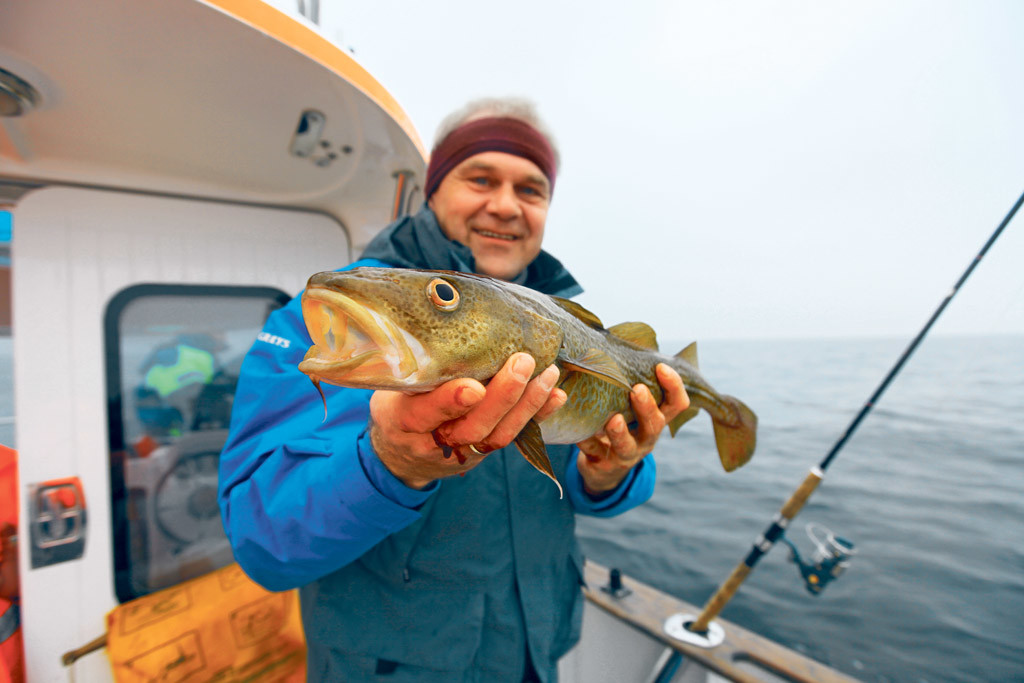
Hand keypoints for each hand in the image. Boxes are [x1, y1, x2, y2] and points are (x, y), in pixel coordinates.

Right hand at [369, 353, 564, 488]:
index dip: (451, 402)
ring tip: (547, 373)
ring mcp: (465, 450)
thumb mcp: (389, 389)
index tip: (474, 387)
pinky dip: (538, 415)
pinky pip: (515, 437)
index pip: (427, 414)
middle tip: (522, 362)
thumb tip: (436, 317)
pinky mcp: (485, 450)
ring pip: (499, 435)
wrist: (400, 455)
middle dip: (503, 396)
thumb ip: (413, 367)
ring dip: (528, 404)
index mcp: (404, 422)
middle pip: (474, 426)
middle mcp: (436, 441)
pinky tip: (557, 395)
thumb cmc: (396, 409)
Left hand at [576, 363, 688, 494]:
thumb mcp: (628, 408)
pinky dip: (586, 443)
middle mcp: (645, 439)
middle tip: (637, 390)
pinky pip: (594, 453)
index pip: (676, 404)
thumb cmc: (618, 425)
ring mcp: (625, 454)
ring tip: (613, 419)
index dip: (674, 386)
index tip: (661, 367)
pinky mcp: (602, 465)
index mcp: (655, 420)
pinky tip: (578, 434)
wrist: (603, 468)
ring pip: (627, 446)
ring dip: (620, 432)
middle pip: (655, 425)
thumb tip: (612, 341)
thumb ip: (628, 384)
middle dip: (647, 407)